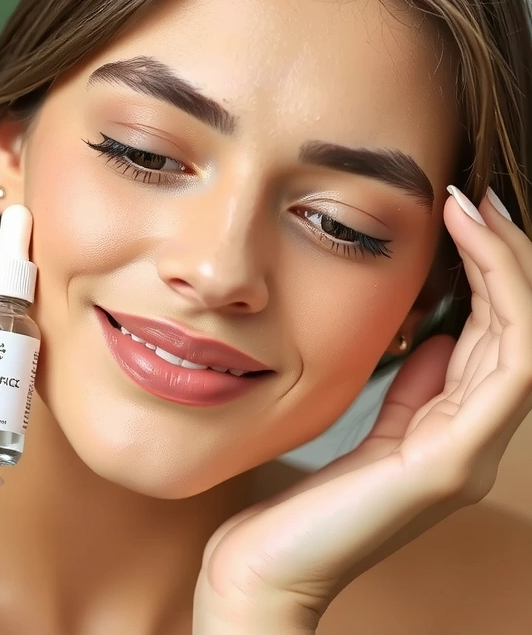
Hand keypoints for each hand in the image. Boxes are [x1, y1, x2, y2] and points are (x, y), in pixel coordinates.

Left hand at [195, 187, 531, 629]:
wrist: (260, 571)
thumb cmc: (294, 504)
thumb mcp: (361, 427)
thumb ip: (408, 390)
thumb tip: (439, 335)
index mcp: (450, 432)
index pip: (500, 339)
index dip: (493, 272)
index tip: (464, 211)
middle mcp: (472, 443)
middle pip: (523, 333)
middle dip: (508, 257)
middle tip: (477, 195)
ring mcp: (467, 458)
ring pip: (528, 345)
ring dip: (510, 268)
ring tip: (475, 209)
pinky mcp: (446, 468)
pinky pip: (506, 376)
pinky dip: (499, 304)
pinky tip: (466, 255)